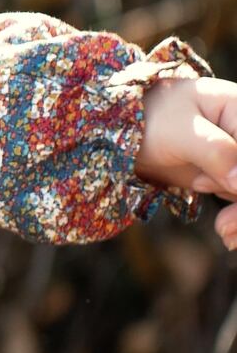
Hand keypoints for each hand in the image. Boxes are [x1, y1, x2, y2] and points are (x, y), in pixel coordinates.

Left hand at [134, 74, 236, 247]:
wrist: (126, 135)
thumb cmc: (150, 121)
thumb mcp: (181, 133)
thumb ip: (215, 152)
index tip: (227, 189)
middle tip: (224, 228)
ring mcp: (236, 157)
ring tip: (222, 231)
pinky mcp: (229, 176)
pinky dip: (236, 218)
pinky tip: (225, 230)